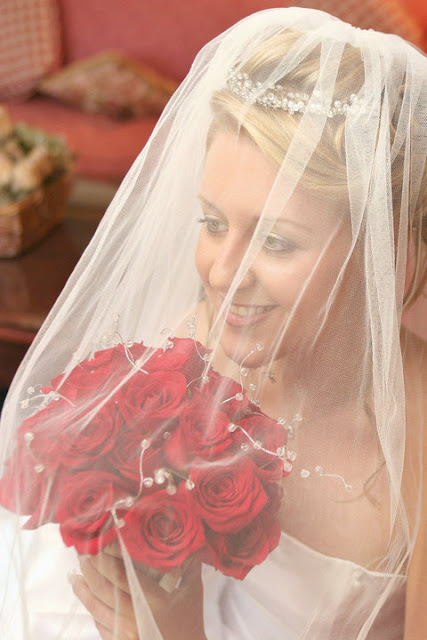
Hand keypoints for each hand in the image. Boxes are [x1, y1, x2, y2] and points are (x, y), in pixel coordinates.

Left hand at [70, 542, 206, 639]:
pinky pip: (99, 624)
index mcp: (152, 600)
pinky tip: (88, 598)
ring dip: (83, 590)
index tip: (96, 543)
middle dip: (89, 569)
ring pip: (95, 608)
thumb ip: (188, 564)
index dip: (104, 558)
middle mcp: (134, 616)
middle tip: (82, 554)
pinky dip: (91, 609)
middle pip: (102, 589)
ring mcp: (124, 632)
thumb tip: (187, 539)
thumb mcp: (193, 590)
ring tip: (76, 575)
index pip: (120, 574)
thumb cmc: (190, 621)